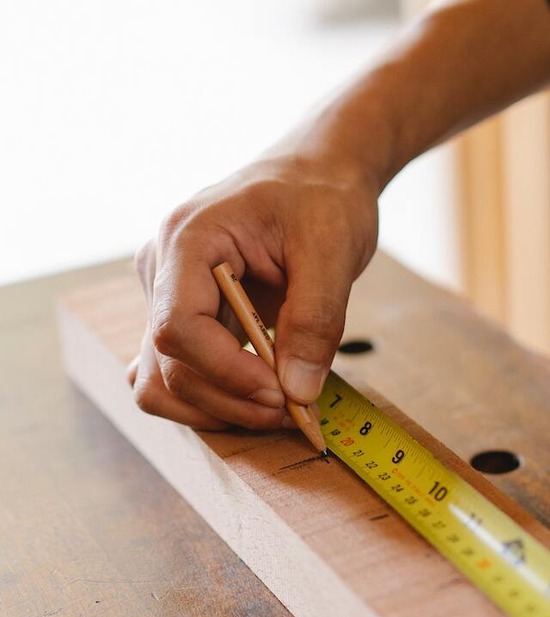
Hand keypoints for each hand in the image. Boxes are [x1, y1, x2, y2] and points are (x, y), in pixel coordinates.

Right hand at [128, 153, 378, 430]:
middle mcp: (163, 271)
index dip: (227, 372)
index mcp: (187, 239)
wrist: (313, 177)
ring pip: (162, 382)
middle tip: (295, 408)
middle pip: (168, 365)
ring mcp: (168, 297)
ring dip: (217, 408)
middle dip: (231, 399)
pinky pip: (176, 375)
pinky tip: (253, 396)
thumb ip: (315, 320)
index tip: (282, 392)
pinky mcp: (185, 316)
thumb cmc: (320, 196)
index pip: (178, 326)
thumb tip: (298, 392)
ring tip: (277, 405)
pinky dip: (211, 398)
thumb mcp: (332, 248)